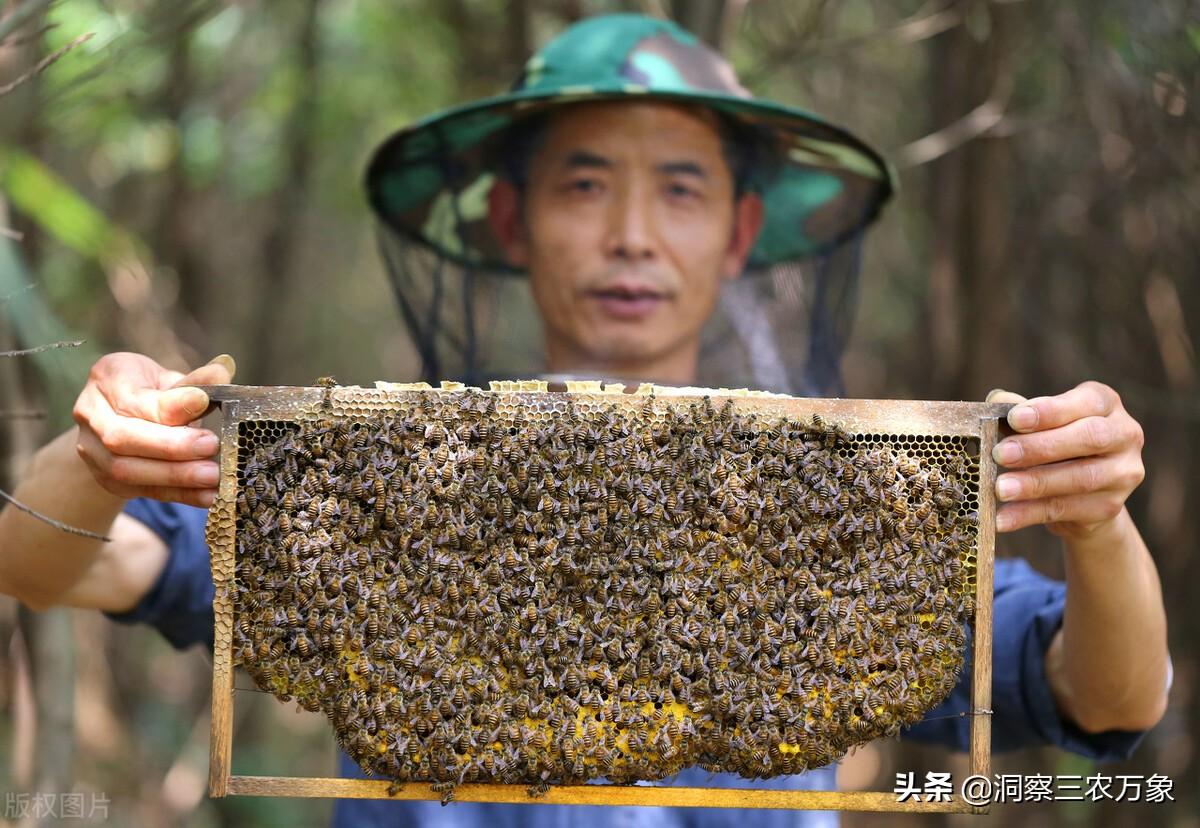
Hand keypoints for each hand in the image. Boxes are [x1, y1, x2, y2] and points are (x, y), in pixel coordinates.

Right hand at [72, 352, 235, 507]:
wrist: (125, 418)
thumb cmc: (153, 391)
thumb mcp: (171, 378)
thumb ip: (195, 380)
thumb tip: (224, 370)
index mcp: (106, 379)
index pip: (132, 398)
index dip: (169, 404)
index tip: (203, 402)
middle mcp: (90, 415)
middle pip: (121, 437)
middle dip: (170, 446)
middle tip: (211, 445)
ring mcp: (93, 451)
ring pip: (125, 470)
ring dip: (174, 475)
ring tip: (212, 475)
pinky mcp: (107, 480)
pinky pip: (142, 491)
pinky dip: (179, 495)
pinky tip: (209, 495)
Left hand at [986, 382, 1144, 539]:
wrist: (1081, 495)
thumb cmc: (1054, 444)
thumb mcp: (1040, 423)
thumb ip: (1020, 412)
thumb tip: (995, 400)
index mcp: (1106, 404)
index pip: (1086, 402)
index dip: (1050, 411)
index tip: (1015, 418)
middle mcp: (1125, 435)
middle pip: (1089, 438)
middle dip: (1041, 447)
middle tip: (1001, 454)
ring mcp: (1123, 474)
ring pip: (1081, 478)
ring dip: (1035, 484)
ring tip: (1000, 489)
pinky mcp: (1110, 507)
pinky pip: (1068, 510)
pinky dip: (1031, 513)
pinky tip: (1004, 517)